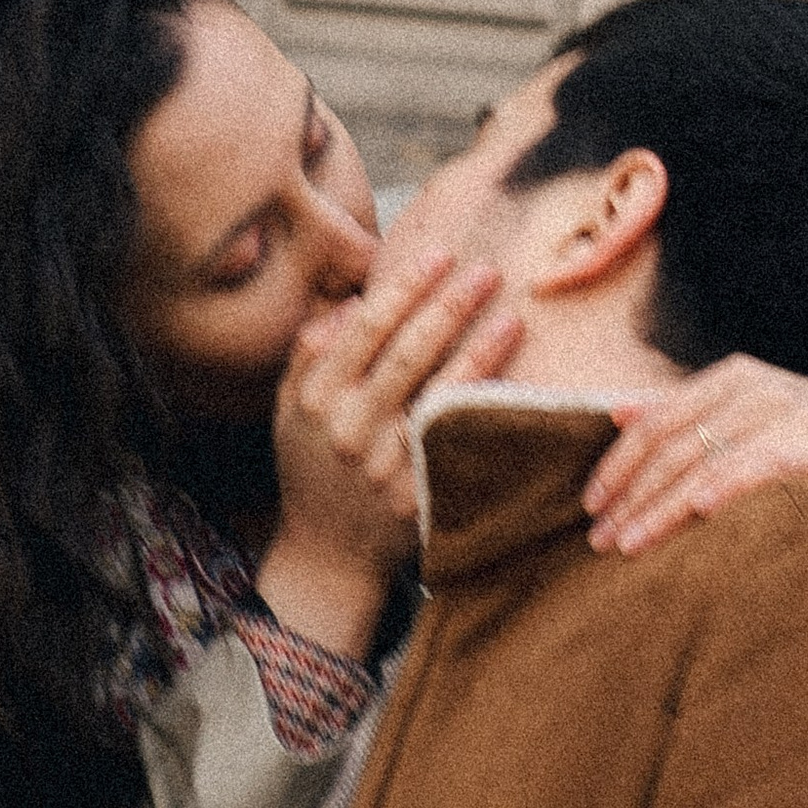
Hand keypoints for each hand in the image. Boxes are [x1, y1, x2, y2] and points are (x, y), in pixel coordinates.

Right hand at [262, 248, 524, 655]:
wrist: (328, 553)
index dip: (406, 287)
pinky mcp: (422, 497)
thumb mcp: (292, 408)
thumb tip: (350, 303)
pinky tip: (515, 384)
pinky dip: (486, 412)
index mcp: (318, 398)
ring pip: (439, 397)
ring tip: (510, 318)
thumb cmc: (314, 467)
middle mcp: (350, 429)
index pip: (366, 328)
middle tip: (486, 271)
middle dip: (449, 307)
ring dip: (479, 354)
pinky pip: (460, 444)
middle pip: (407, 354)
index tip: (441, 254)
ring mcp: (388, 466)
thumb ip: (311, 352)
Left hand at [583, 356, 807, 555]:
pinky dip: (726, 487)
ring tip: (629, 547)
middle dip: (632, 497)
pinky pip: (760, 469)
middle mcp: (760, 388)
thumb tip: (615, 411)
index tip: (591, 505)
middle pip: (675, 446)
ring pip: (707, 463)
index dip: (619, 464)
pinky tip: (698, 513)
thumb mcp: (751, 416)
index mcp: (734, 378)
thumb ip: (687, 411)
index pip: (658, 421)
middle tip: (600, 540)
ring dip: (662, 509)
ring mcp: (793, 414)